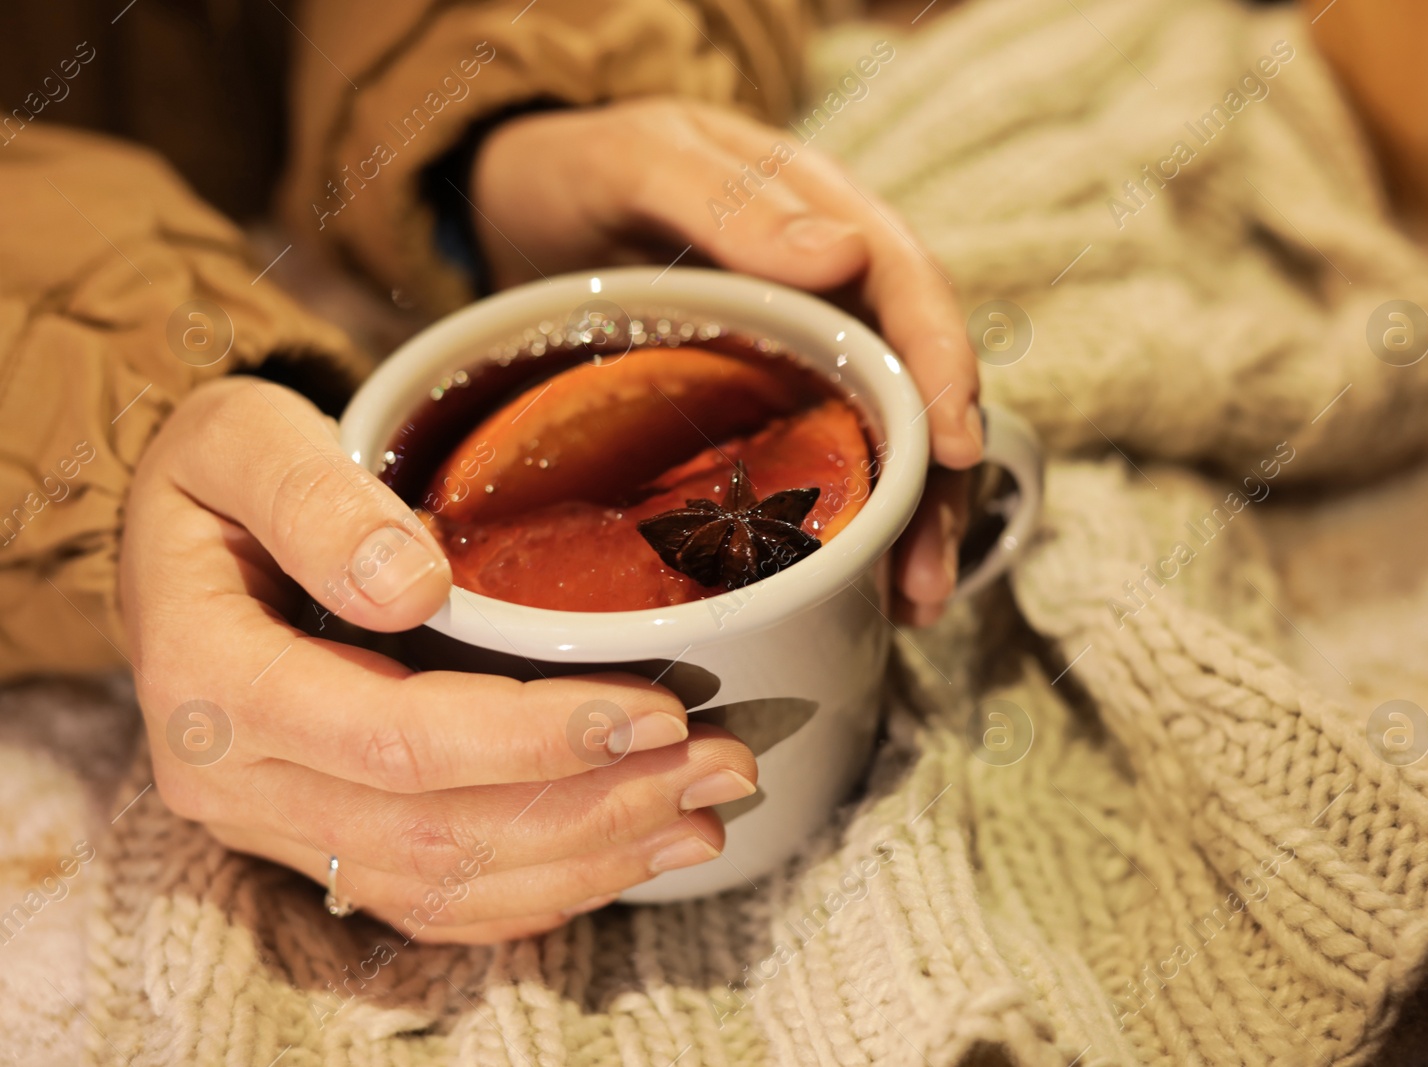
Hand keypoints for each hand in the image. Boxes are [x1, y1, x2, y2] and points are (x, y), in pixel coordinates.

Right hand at [121, 377, 757, 942]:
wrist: (171, 542)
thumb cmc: (215, 477)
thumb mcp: (240, 438)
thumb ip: (314, 499)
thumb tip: (411, 583)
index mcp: (213, 682)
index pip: (395, 738)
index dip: (535, 738)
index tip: (658, 713)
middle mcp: (236, 781)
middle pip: (437, 831)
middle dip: (597, 807)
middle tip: (727, 766)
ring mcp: (275, 827)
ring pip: (444, 883)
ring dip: (588, 860)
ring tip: (705, 817)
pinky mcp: (315, 842)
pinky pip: (430, 900)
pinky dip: (538, 890)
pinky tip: (625, 856)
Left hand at [470, 98, 981, 624]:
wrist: (510, 207)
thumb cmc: (572, 170)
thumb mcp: (635, 164)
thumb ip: (730, 203)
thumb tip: (846, 254)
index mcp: (817, 212)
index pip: (907, 287)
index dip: (942, 365)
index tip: (956, 447)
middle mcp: (829, 286)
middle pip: (915, 380)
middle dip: (939, 481)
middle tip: (925, 574)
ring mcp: (802, 348)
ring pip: (885, 433)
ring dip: (910, 520)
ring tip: (912, 602)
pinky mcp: (767, 400)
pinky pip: (825, 458)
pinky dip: (850, 523)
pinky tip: (859, 585)